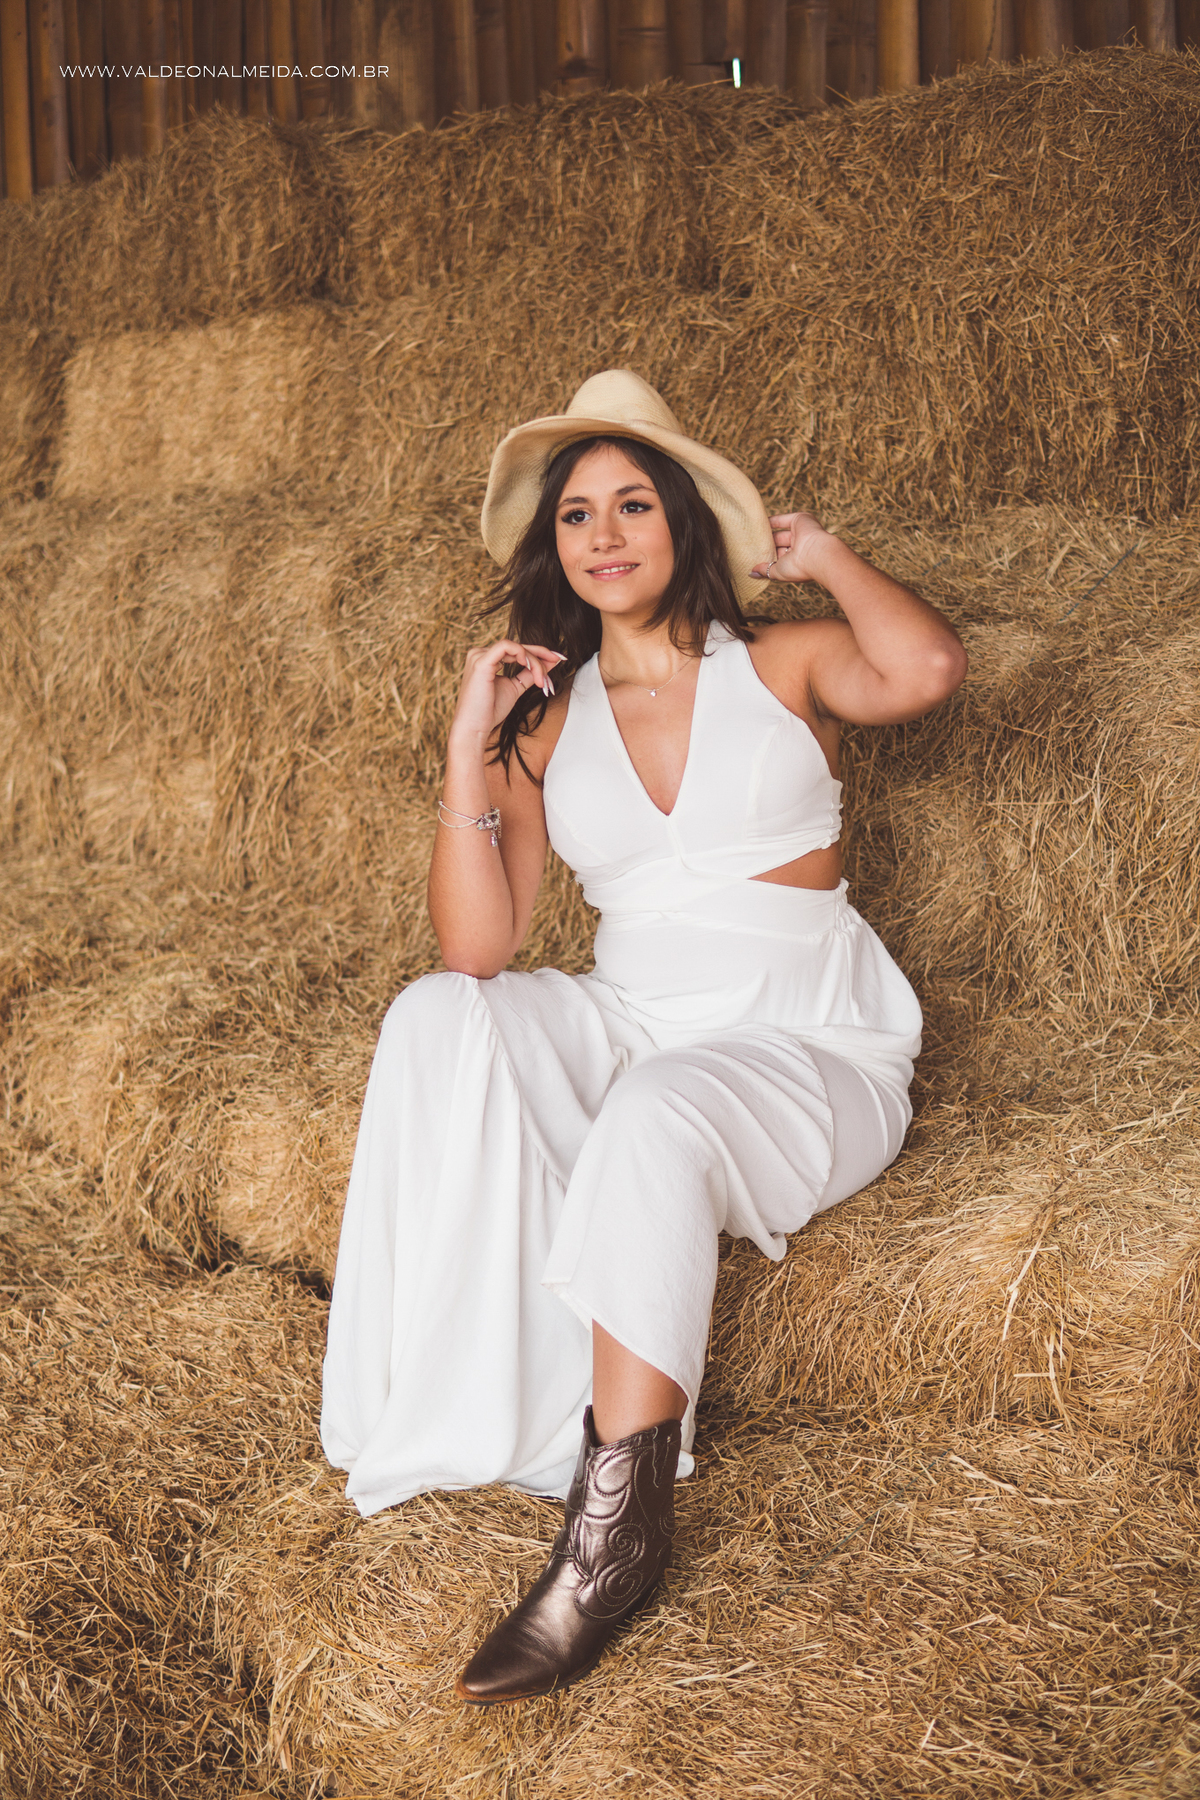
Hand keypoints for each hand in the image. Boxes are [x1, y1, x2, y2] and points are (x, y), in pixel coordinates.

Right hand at [449, 639, 565, 740]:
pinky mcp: (481, 661)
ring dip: (535, 662)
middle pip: (519, 648)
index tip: (558, 658)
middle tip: (558, 664)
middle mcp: (480, 653)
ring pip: (516, 648)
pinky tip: (531, 667)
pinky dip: (523, 654)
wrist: (474, 728)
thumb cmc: (490, 712)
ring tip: (541, 681)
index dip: (539, 653)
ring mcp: (479, 655)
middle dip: (541, 658)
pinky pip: (506, 646)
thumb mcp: (515, 688)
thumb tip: (551, 661)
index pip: (517, 650)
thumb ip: (529, 673)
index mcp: (486, 658)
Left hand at [751, 512, 835, 584]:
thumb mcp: (778, 572)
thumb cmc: (799, 568)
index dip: (766, 558)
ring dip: (766, 534)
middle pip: (778, 545)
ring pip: (779, 533)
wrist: (818, 553)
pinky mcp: (800, 520)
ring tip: (749, 535)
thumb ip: (765, 570)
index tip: (751, 559)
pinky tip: (757, 523)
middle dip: (765, 546)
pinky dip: (770, 521)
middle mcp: (799, 547)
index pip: (779, 559)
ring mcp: (800, 533)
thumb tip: (751, 573)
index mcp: (797, 561)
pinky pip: (782, 520)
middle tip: (747, 546)